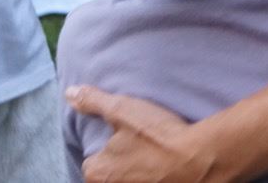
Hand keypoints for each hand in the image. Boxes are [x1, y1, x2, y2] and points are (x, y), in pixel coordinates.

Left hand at [67, 86, 217, 182]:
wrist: (198, 159)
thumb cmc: (156, 135)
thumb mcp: (122, 110)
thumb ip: (94, 102)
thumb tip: (70, 93)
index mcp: (97, 172)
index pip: (92, 161)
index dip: (107, 147)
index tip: (123, 137)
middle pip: (109, 174)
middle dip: (120, 162)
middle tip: (138, 145)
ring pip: (127, 179)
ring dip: (136, 170)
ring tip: (152, 154)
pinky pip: (144, 182)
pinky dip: (151, 176)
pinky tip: (164, 165)